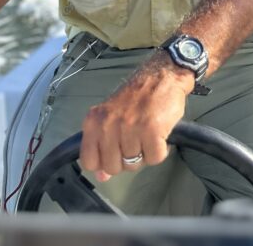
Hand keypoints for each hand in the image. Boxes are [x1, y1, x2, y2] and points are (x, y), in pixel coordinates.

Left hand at [79, 61, 192, 181]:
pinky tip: (160, 136)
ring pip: (134, 165)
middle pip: (113, 167)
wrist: (162, 75)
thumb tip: (101, 177)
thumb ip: (102, 146)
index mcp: (94, 122)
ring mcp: (130, 127)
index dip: (104, 162)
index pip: (89, 161)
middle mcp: (108, 125)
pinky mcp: (152, 130)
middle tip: (135, 142)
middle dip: (126, 160)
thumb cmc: (136, 97)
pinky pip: (154, 158)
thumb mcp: (111, 118)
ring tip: (148, 135)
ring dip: (144, 154)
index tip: (116, 152)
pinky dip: (160, 151)